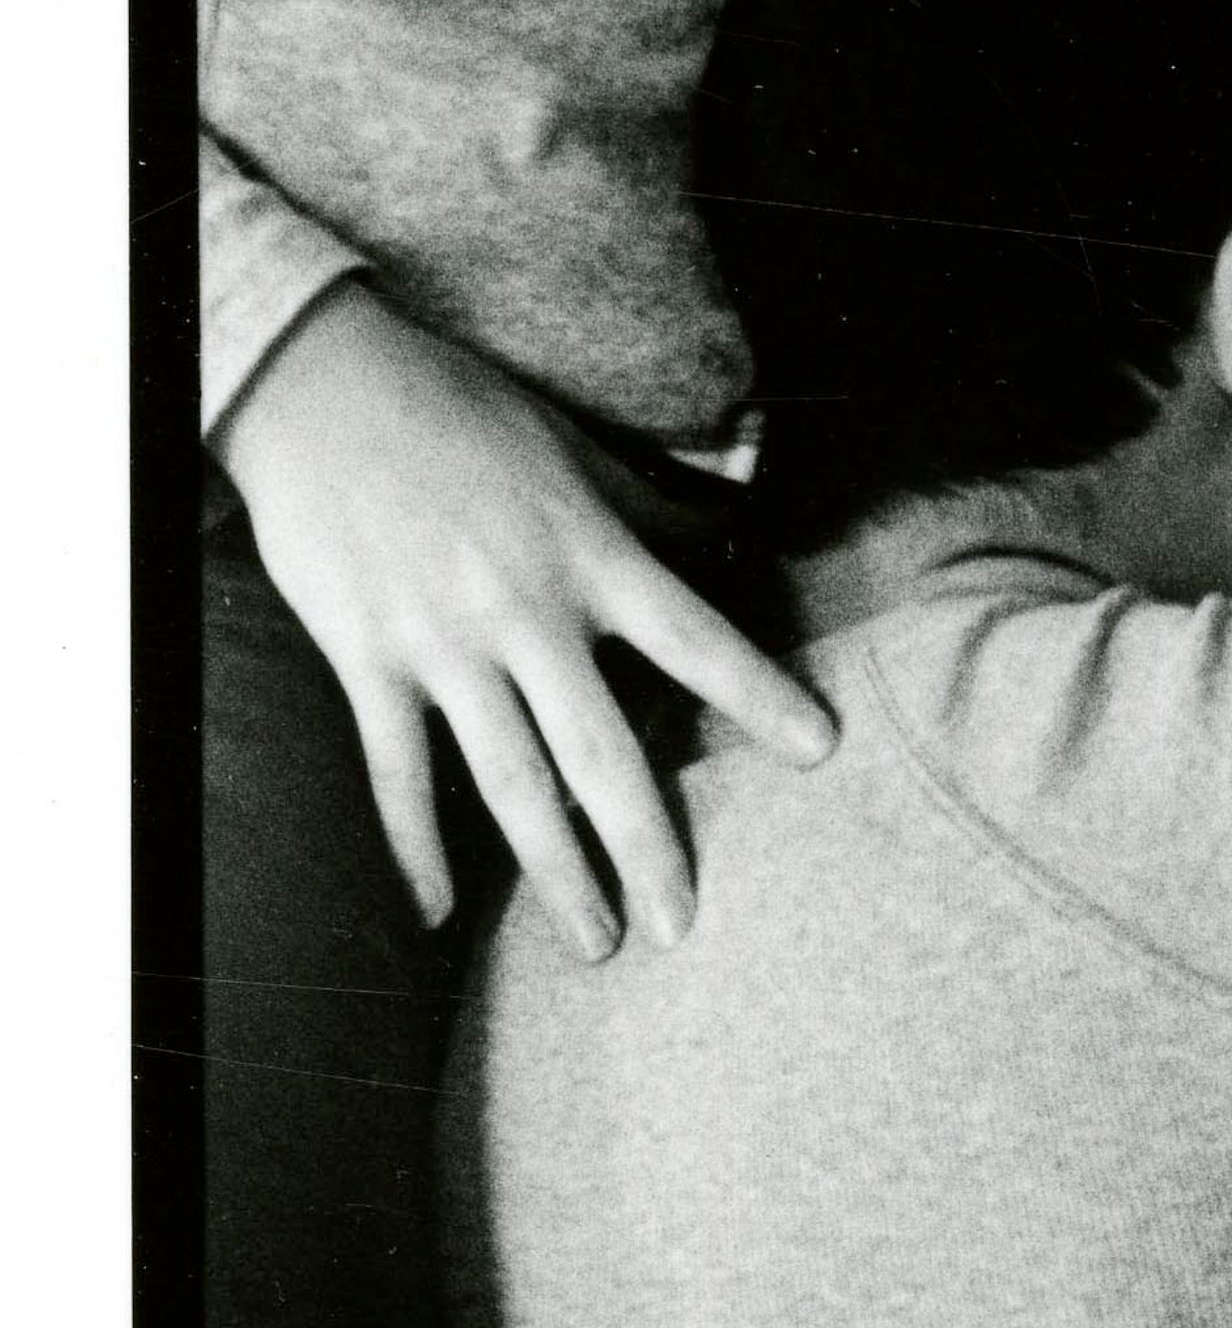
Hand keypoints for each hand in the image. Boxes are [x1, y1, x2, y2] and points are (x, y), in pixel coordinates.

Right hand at [218, 281, 833, 956]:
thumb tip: (735, 534)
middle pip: (603, 752)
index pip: (694, 636)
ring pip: (511, 783)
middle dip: (649, 847)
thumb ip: (649, 508)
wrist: (314, 382)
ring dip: (557, 874)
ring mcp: (441, 642)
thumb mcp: (569, 446)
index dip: (760, 695)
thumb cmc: (454, 409)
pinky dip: (414, 847)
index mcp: (585, 553)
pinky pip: (395, 773)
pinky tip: (437, 913)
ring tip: (598, 945)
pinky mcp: (368, 659)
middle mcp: (523, 610)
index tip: (821, 750)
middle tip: (685, 927)